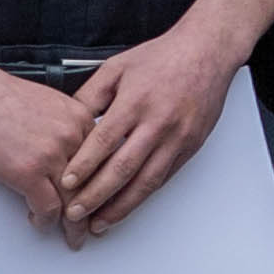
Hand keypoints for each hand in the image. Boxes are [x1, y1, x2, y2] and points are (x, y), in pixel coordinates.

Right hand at [0, 62, 108, 238]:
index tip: (103, 198)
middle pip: (92, 183)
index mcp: (78, 118)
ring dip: (73, 224)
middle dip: (93, 209)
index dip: (102, 185)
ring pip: (73, 200)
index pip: (102, 160)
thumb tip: (66, 152)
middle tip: (93, 225)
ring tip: (73, 236)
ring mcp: (51, 154)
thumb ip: (62, 127)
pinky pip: (47, 208)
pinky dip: (44, 221)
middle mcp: (71, 135)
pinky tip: (38, 222)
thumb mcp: (44, 104)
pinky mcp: (27, 171)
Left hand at [54, 22, 241, 230]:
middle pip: (123, 168)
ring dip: (122, 206)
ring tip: (101, 222)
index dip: (84, 166)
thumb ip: (90, 96)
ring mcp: (177, 137)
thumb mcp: (116, 67)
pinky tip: (128, 205)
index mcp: (135, 101)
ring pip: (146, 180)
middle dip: (97, 195)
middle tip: (76, 213)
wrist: (207, 51)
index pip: (104, 141)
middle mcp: (158, 122)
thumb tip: (69, 125)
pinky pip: (164, 176)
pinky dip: (144, 195)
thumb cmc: (162, 57)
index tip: (67, 185)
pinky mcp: (190, 146)